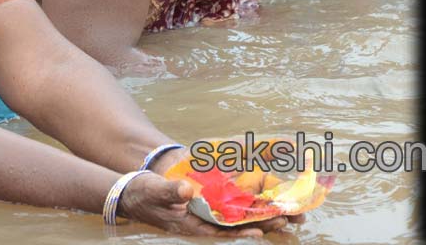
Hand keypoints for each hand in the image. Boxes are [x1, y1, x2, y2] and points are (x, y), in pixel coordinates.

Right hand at [118, 173, 303, 236]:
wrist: (136, 191)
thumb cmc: (144, 194)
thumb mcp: (155, 191)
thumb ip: (170, 192)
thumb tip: (187, 191)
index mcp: (193, 224)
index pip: (222, 231)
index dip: (241, 233)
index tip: (260, 233)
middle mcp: (205, 220)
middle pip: (239, 225)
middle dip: (263, 223)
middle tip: (289, 220)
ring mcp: (209, 211)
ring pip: (240, 215)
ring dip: (263, 213)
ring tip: (289, 213)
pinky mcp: (209, 201)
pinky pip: (233, 203)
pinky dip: (249, 201)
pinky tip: (266, 197)